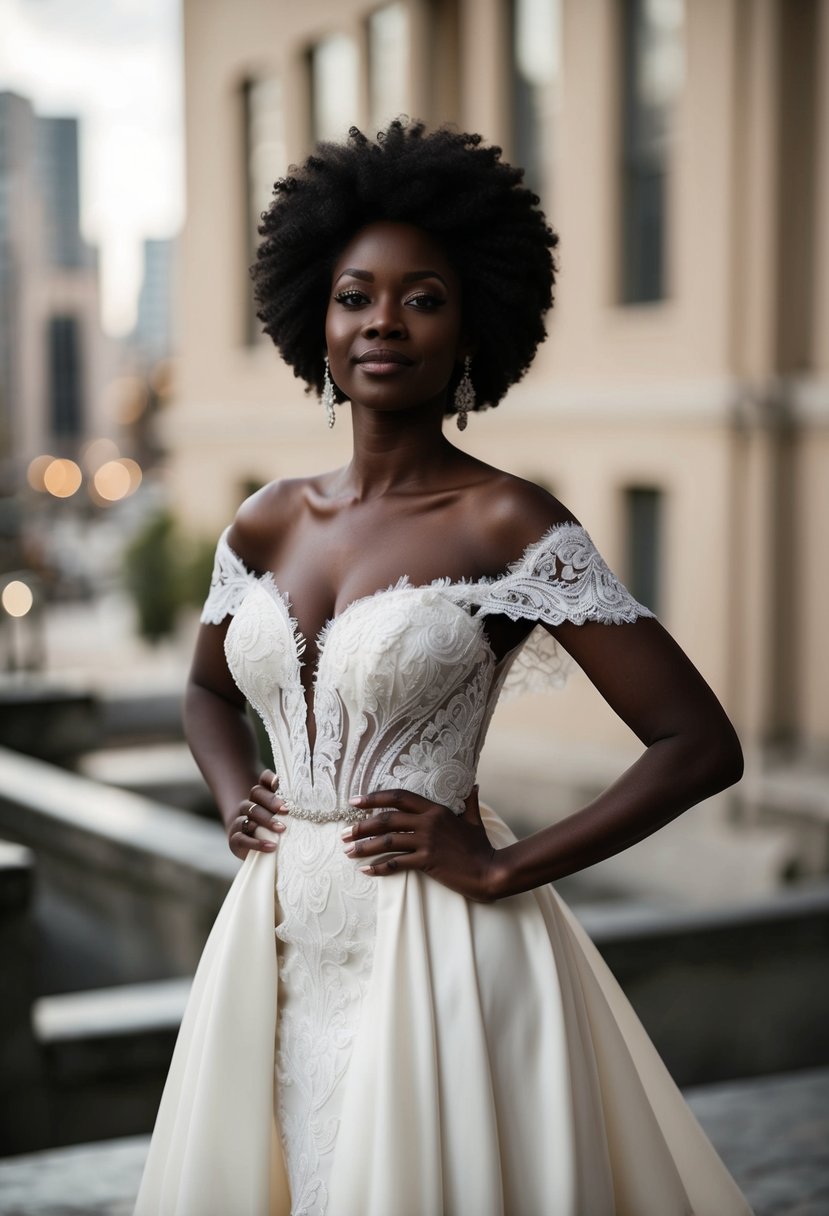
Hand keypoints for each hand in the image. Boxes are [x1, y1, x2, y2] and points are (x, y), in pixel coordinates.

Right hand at [228, 768, 286, 859]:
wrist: (251, 850)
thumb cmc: (273, 832)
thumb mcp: (282, 819)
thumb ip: (289, 809)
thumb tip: (306, 805)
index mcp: (262, 795)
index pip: (264, 779)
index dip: (271, 779)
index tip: (278, 784)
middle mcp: (249, 803)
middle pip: (256, 792)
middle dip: (272, 801)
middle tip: (286, 810)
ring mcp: (240, 819)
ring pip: (249, 811)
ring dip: (266, 819)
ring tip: (281, 828)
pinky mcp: (234, 839)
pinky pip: (241, 838)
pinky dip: (256, 842)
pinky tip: (271, 846)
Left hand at [343, 786, 499, 902]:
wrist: (490, 870)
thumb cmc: (482, 846)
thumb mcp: (474, 820)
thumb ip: (470, 802)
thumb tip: (474, 786)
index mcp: (435, 810)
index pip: (399, 797)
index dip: (375, 798)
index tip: (355, 801)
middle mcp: (428, 822)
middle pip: (386, 820)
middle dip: (361, 826)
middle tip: (344, 833)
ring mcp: (426, 842)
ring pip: (386, 841)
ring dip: (364, 847)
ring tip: (348, 851)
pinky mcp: (427, 861)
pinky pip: (396, 863)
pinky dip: (378, 867)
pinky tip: (366, 871)